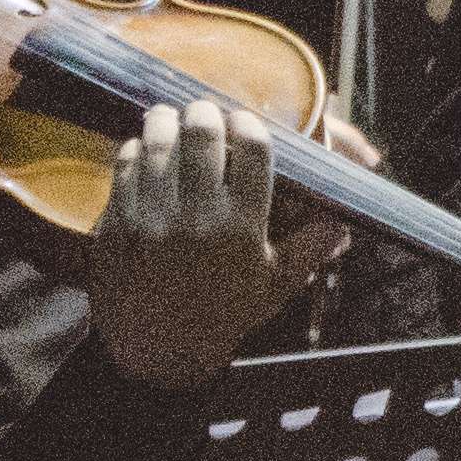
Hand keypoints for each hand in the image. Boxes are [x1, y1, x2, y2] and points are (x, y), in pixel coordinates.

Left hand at [85, 98, 341, 386]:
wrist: (160, 350)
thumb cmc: (224, 314)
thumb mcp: (275, 286)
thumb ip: (310, 249)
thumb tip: (344, 222)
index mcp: (242, 228)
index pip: (253, 152)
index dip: (249, 125)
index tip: (243, 122)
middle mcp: (197, 218)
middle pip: (202, 136)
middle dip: (203, 113)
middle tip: (202, 111)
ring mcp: (152, 219)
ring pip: (157, 144)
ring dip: (164, 122)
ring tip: (169, 117)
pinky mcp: (117, 223)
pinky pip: (124, 168)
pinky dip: (133, 150)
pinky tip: (142, 149)